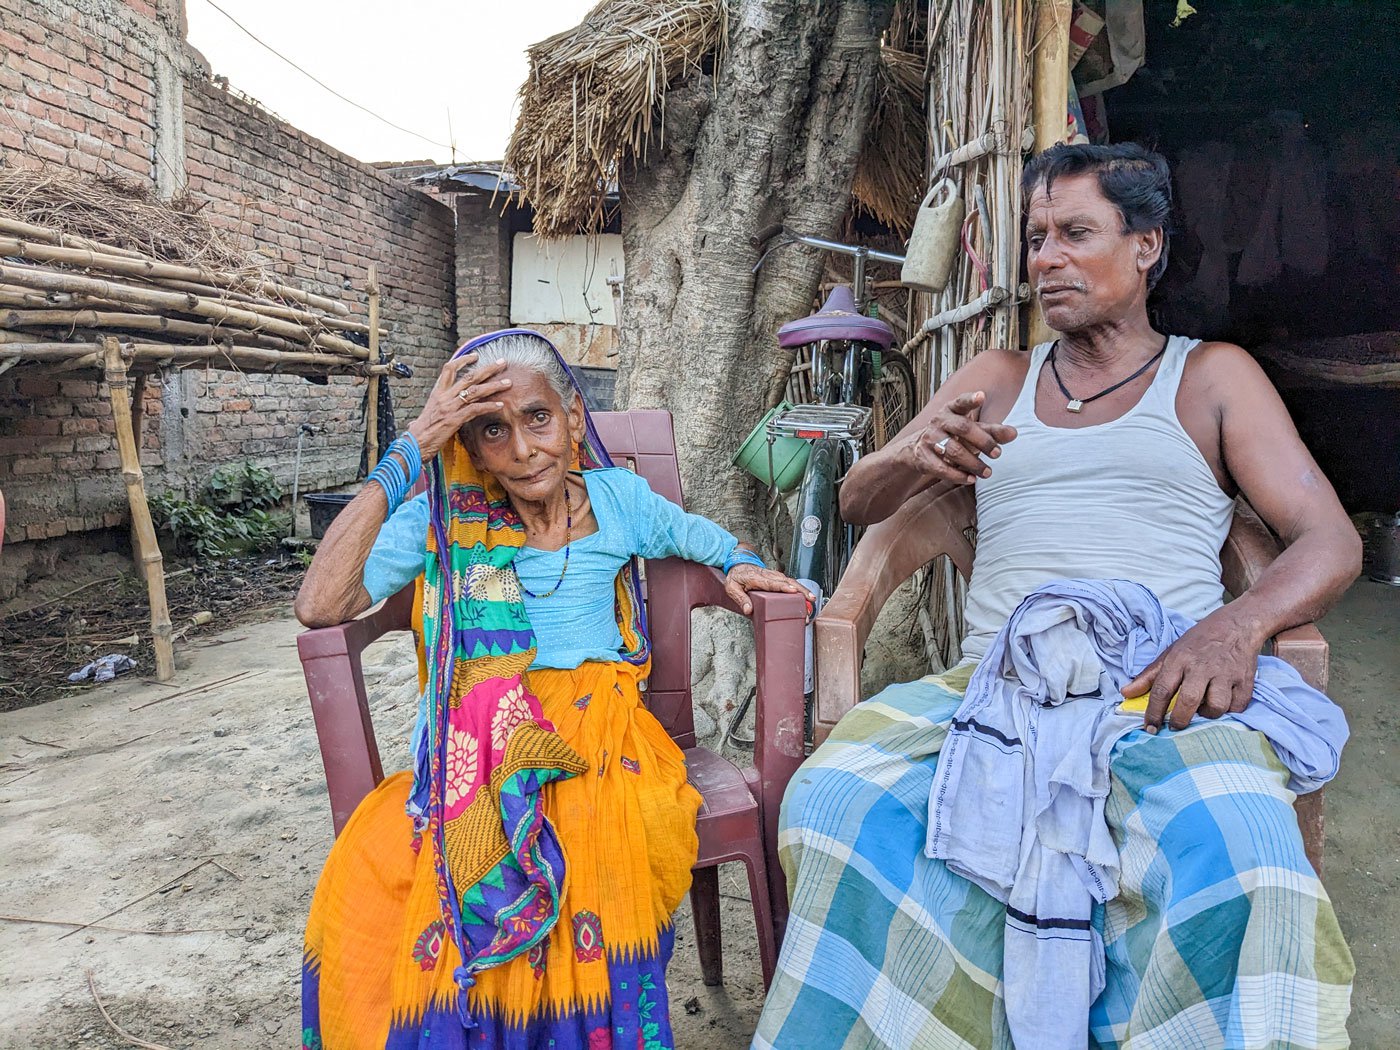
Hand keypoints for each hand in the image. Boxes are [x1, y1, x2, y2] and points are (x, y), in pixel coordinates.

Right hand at [406, 353, 512, 457]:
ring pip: (476, 391)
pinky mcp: (455, 419)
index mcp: (437, 393)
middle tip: (502, 363)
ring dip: (494, 386)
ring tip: (508, 383)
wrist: (414, 445)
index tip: (476, 356)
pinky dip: (489, 406)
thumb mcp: (428, 414)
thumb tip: (438, 408)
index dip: (463, 360)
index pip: (449, 369)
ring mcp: (450, 407)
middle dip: (488, 369)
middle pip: (469, 377)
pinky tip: (500, 405)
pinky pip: (475, 409)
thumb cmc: (420, 432)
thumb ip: (437, 408)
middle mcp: (444, 397)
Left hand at [723, 563, 815, 616]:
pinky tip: (807, 597)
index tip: (794, 591)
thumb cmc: (736, 576)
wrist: (738, 563)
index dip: (784, 587)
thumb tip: (748, 610)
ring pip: (792, 581)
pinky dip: (800, 589)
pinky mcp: (778, 578)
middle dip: (800, 591)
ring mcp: (775, 576)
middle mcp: (769, 575)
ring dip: (803, 590)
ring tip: (812, 600)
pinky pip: (790, 582)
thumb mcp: (732, 588)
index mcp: (757, 578)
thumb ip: (740, 599)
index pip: (772, 583)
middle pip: (787, 582)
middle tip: (810, 600)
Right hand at [906, 391, 1016, 486]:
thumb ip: (993, 431)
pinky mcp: (923, 457)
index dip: (971, 399)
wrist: (918, 448)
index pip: (961, 402)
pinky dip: (958, 475)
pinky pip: (941, 468)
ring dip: (973, 463)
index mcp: (951, 409)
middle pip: (962, 428)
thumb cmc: (953, 435)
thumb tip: (1014, 433)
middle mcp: (939, 421)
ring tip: (988, 472)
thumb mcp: (972, 430)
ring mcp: (929, 439)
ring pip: (953, 450)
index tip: (982, 396)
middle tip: (998, 454)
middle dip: (982, 441)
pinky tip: (971, 479)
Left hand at [1121, 608, 1265, 732]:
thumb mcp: (1171, 652)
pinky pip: (1237, 706)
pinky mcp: (1245, 680)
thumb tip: (1126, 693)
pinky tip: (1222, 703)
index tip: (1150, 728)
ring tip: (1203, 709)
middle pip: (1188, 701)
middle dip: (1179, 720)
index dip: (1153, 713)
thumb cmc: (1199, 641)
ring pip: (1216, 706)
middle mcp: (1202, 667)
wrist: (1237, 624)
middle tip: (1176, 725)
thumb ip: (1149, 675)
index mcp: (1180, 659)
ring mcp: (1226, 674)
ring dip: (1208, 714)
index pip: (1162, 690)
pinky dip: (1229, 710)